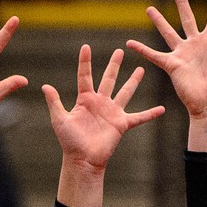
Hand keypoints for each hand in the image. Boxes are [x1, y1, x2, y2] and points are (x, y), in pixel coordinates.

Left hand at [42, 44, 163, 170]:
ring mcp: (112, 112)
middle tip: (120, 51)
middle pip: (109, 79)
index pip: (85, 76)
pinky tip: (161, 109)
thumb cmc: (70, 142)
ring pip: (125, 92)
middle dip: (114, 65)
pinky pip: (139, 117)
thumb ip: (55, 102)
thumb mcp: (59, 120)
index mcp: (85, 100)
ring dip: (133, 81)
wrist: (83, 160)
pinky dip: (150, 114)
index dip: (85, 62)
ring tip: (141, 69)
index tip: (86, 46)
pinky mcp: (122, 124)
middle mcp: (100, 103)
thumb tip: (45, 86)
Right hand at [126, 0, 206, 119]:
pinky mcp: (172, 65)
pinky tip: (130, 43)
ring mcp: (183, 54)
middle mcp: (196, 45)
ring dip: (159, 21)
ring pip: (169, 32)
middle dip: (183, 5)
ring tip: (150, 8)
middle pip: (188, 19)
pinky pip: (154, 55)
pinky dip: (142, 50)